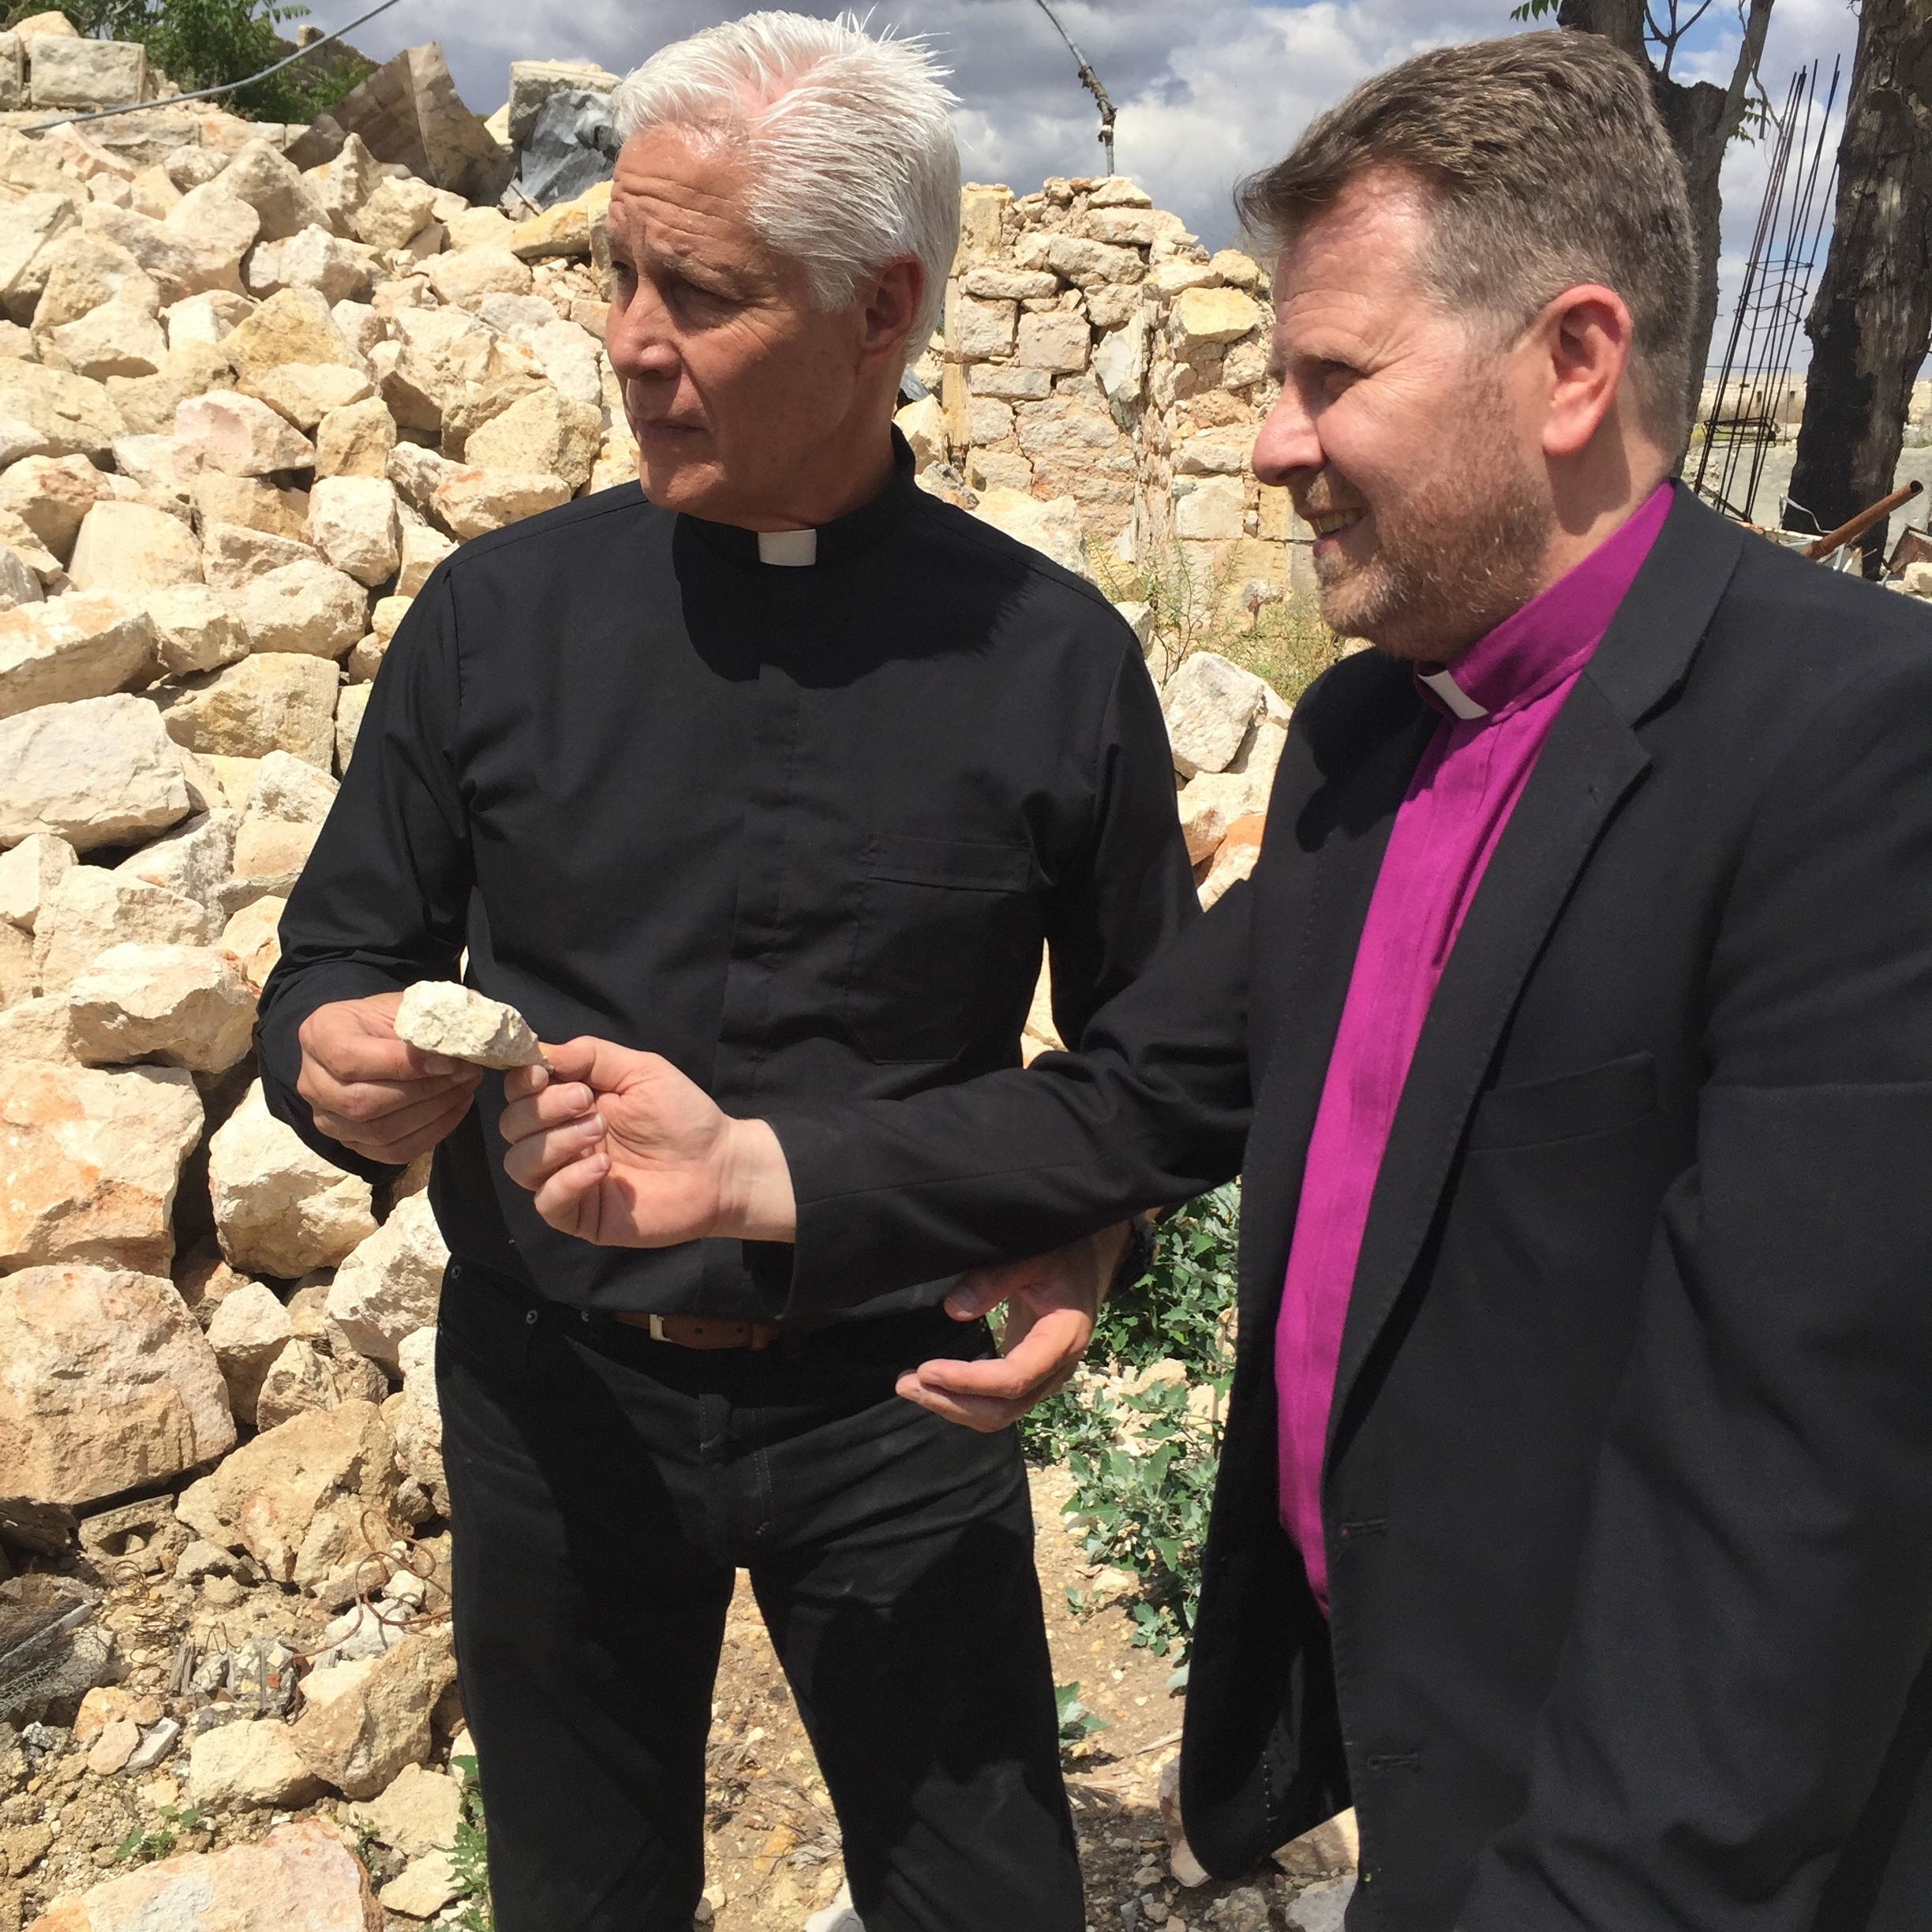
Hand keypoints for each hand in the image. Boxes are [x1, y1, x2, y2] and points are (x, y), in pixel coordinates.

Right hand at [296, 991, 481, 1164]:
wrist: (368, 1038)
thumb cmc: (387, 1019)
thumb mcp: (404, 1004)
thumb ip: (430, 1017)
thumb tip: (467, 1037)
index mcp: (320, 1035)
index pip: (350, 1058)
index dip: (402, 1064)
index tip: (447, 1062)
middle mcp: (312, 1081)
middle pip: (363, 1102)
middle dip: (425, 1091)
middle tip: (467, 1074)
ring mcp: (326, 1117)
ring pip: (379, 1131)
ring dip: (432, 1113)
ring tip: (464, 1088)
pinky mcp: (348, 1142)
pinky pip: (391, 1152)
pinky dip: (430, 1134)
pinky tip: (455, 1108)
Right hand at [497, 1036, 795, 1245]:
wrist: (720, 1166)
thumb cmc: (684, 1116)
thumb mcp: (640, 1070)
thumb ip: (590, 1056)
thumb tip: (540, 1051)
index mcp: (569, 1104)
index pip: (518, 1092)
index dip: (522, 1081)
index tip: (544, 1074)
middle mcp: (560, 1140)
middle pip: (511, 1126)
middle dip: (543, 1109)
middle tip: (587, 1103)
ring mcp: (567, 1178)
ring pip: (519, 1164)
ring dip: (554, 1142)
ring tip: (599, 1132)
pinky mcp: (581, 1215)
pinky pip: (546, 1201)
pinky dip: (566, 1181)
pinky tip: (602, 1169)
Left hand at [895, 1222, 1131, 1431]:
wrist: (1088, 1261)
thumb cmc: (1061, 1254)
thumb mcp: (1032, 1257)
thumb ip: (995, 1279)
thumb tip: (953, 1310)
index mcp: (1064, 1337)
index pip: (1015, 1377)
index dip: (969, 1380)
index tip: (927, 1368)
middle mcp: (1057, 1367)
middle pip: (1004, 1408)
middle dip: (952, 1402)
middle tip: (906, 1384)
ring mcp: (1045, 1377)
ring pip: (999, 1414)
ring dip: (953, 1407)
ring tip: (910, 1387)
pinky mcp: (1030, 1376)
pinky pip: (997, 1404)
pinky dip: (963, 1402)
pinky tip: (933, 1386)